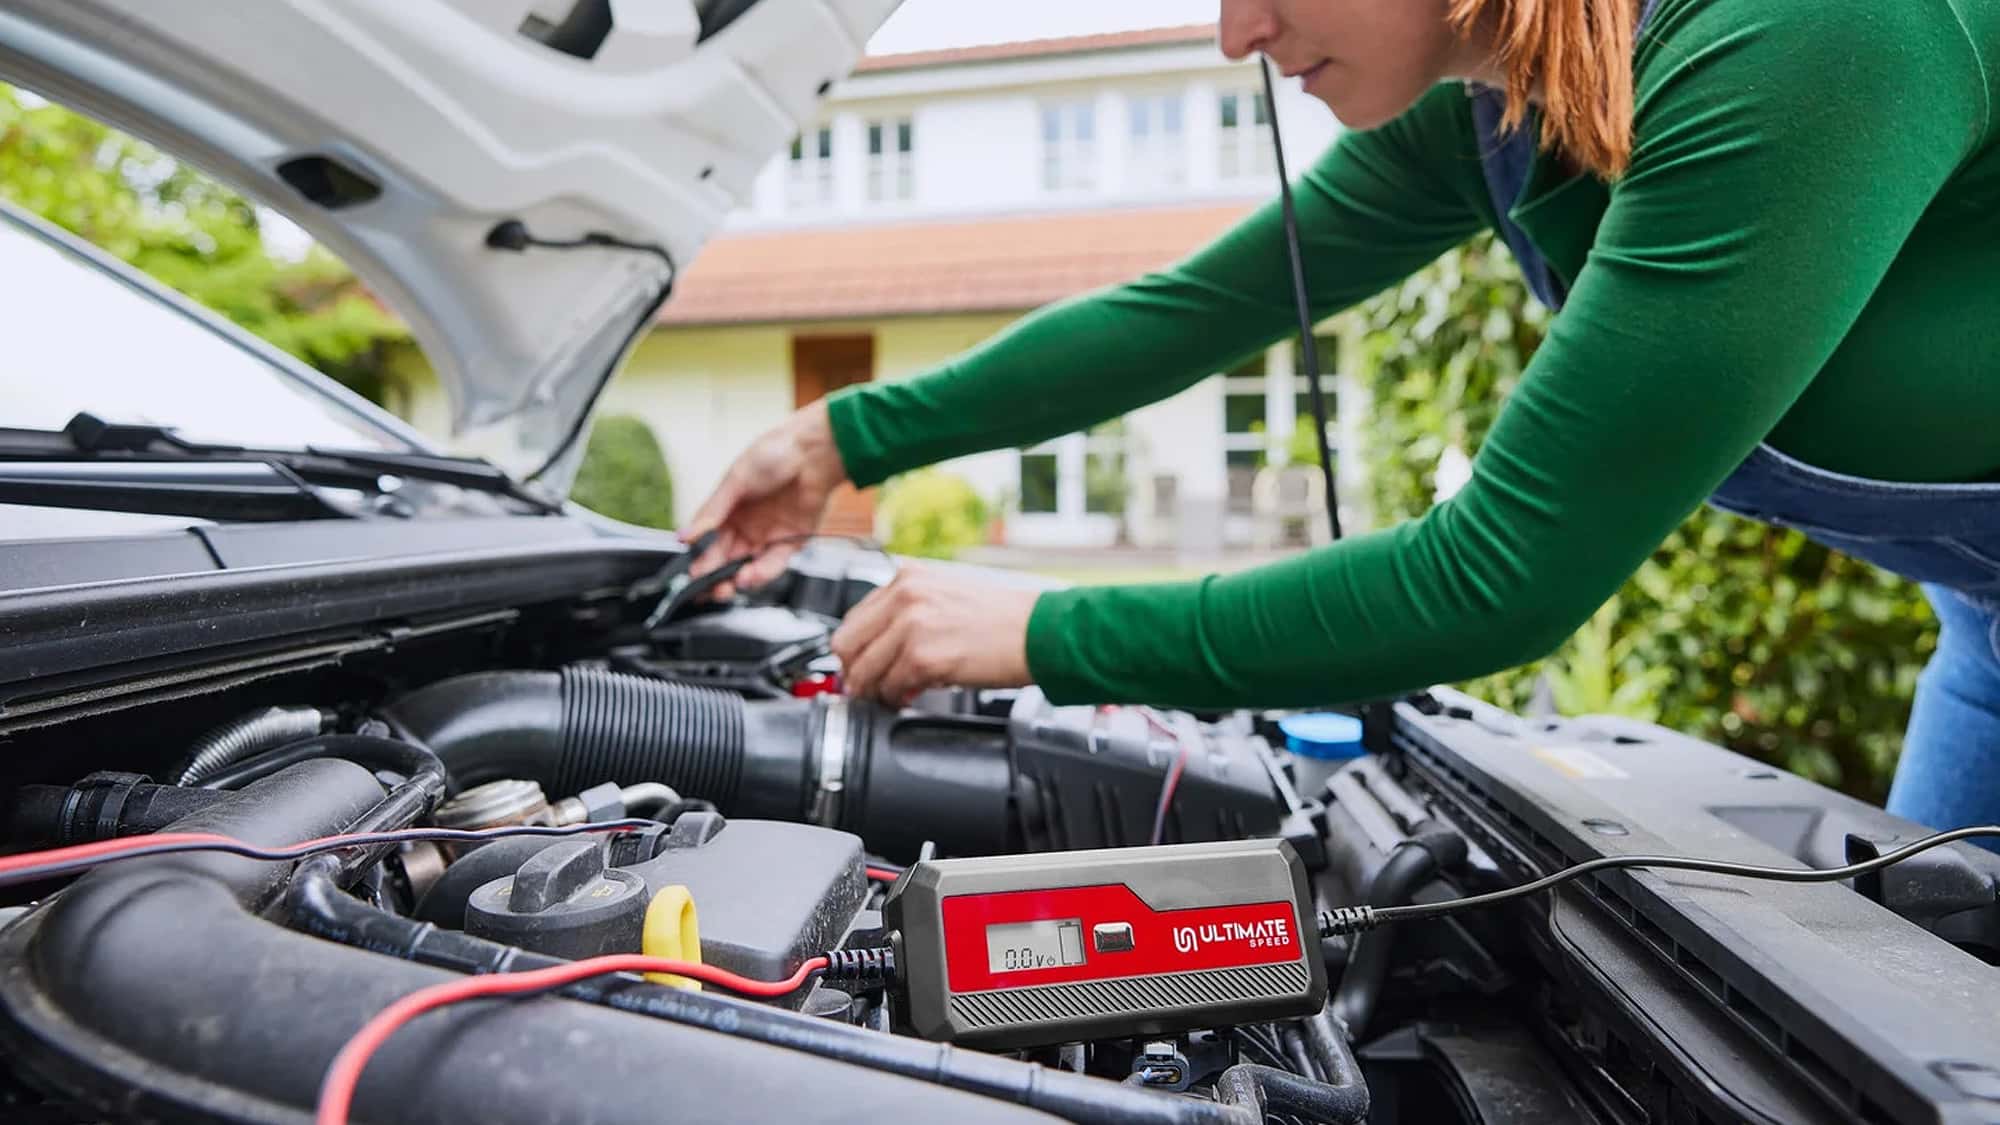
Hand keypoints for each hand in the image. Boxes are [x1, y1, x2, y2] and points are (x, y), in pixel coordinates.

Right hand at [684, 402, 847, 595]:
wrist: (815, 451)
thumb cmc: (775, 453)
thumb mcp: (736, 480)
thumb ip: (712, 512)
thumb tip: (684, 535)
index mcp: (728, 510)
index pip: (708, 542)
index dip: (699, 559)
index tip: (690, 575)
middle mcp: (747, 525)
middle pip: (726, 559)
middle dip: (714, 576)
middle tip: (706, 588)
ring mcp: (768, 535)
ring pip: (747, 566)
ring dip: (736, 579)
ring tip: (728, 585)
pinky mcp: (791, 541)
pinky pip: (774, 563)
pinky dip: (762, 573)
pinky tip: (750, 576)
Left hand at [832, 566, 1037, 706]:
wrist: (1040, 631)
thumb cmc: (1003, 618)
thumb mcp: (947, 595)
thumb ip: (908, 612)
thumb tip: (879, 647)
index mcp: (907, 577)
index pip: (853, 618)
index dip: (855, 650)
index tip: (861, 666)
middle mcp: (905, 595)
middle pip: (847, 645)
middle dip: (855, 673)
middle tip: (869, 688)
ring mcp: (912, 625)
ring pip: (864, 671)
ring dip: (876, 690)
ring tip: (895, 694)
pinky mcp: (924, 657)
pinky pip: (891, 687)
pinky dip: (896, 698)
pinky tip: (911, 695)